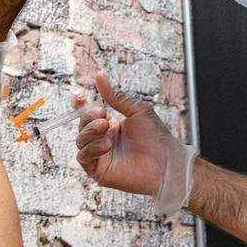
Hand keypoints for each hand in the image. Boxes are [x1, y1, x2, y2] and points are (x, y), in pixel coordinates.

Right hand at [76, 72, 198, 213]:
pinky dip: (91, 149)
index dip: (80, 106)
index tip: (79, 97)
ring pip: (80, 141)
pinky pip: (83, 158)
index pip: (87, 114)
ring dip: (89, 131)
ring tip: (106, 126)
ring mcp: (100, 156)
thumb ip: (115, 96)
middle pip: (82, 125)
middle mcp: (102, 140)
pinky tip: (106, 145)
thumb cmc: (156, 137)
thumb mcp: (136, 110)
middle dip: (88, 117)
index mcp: (110, 126)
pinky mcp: (99, 171)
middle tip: (103, 114)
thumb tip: (99, 75)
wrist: (167, 163)